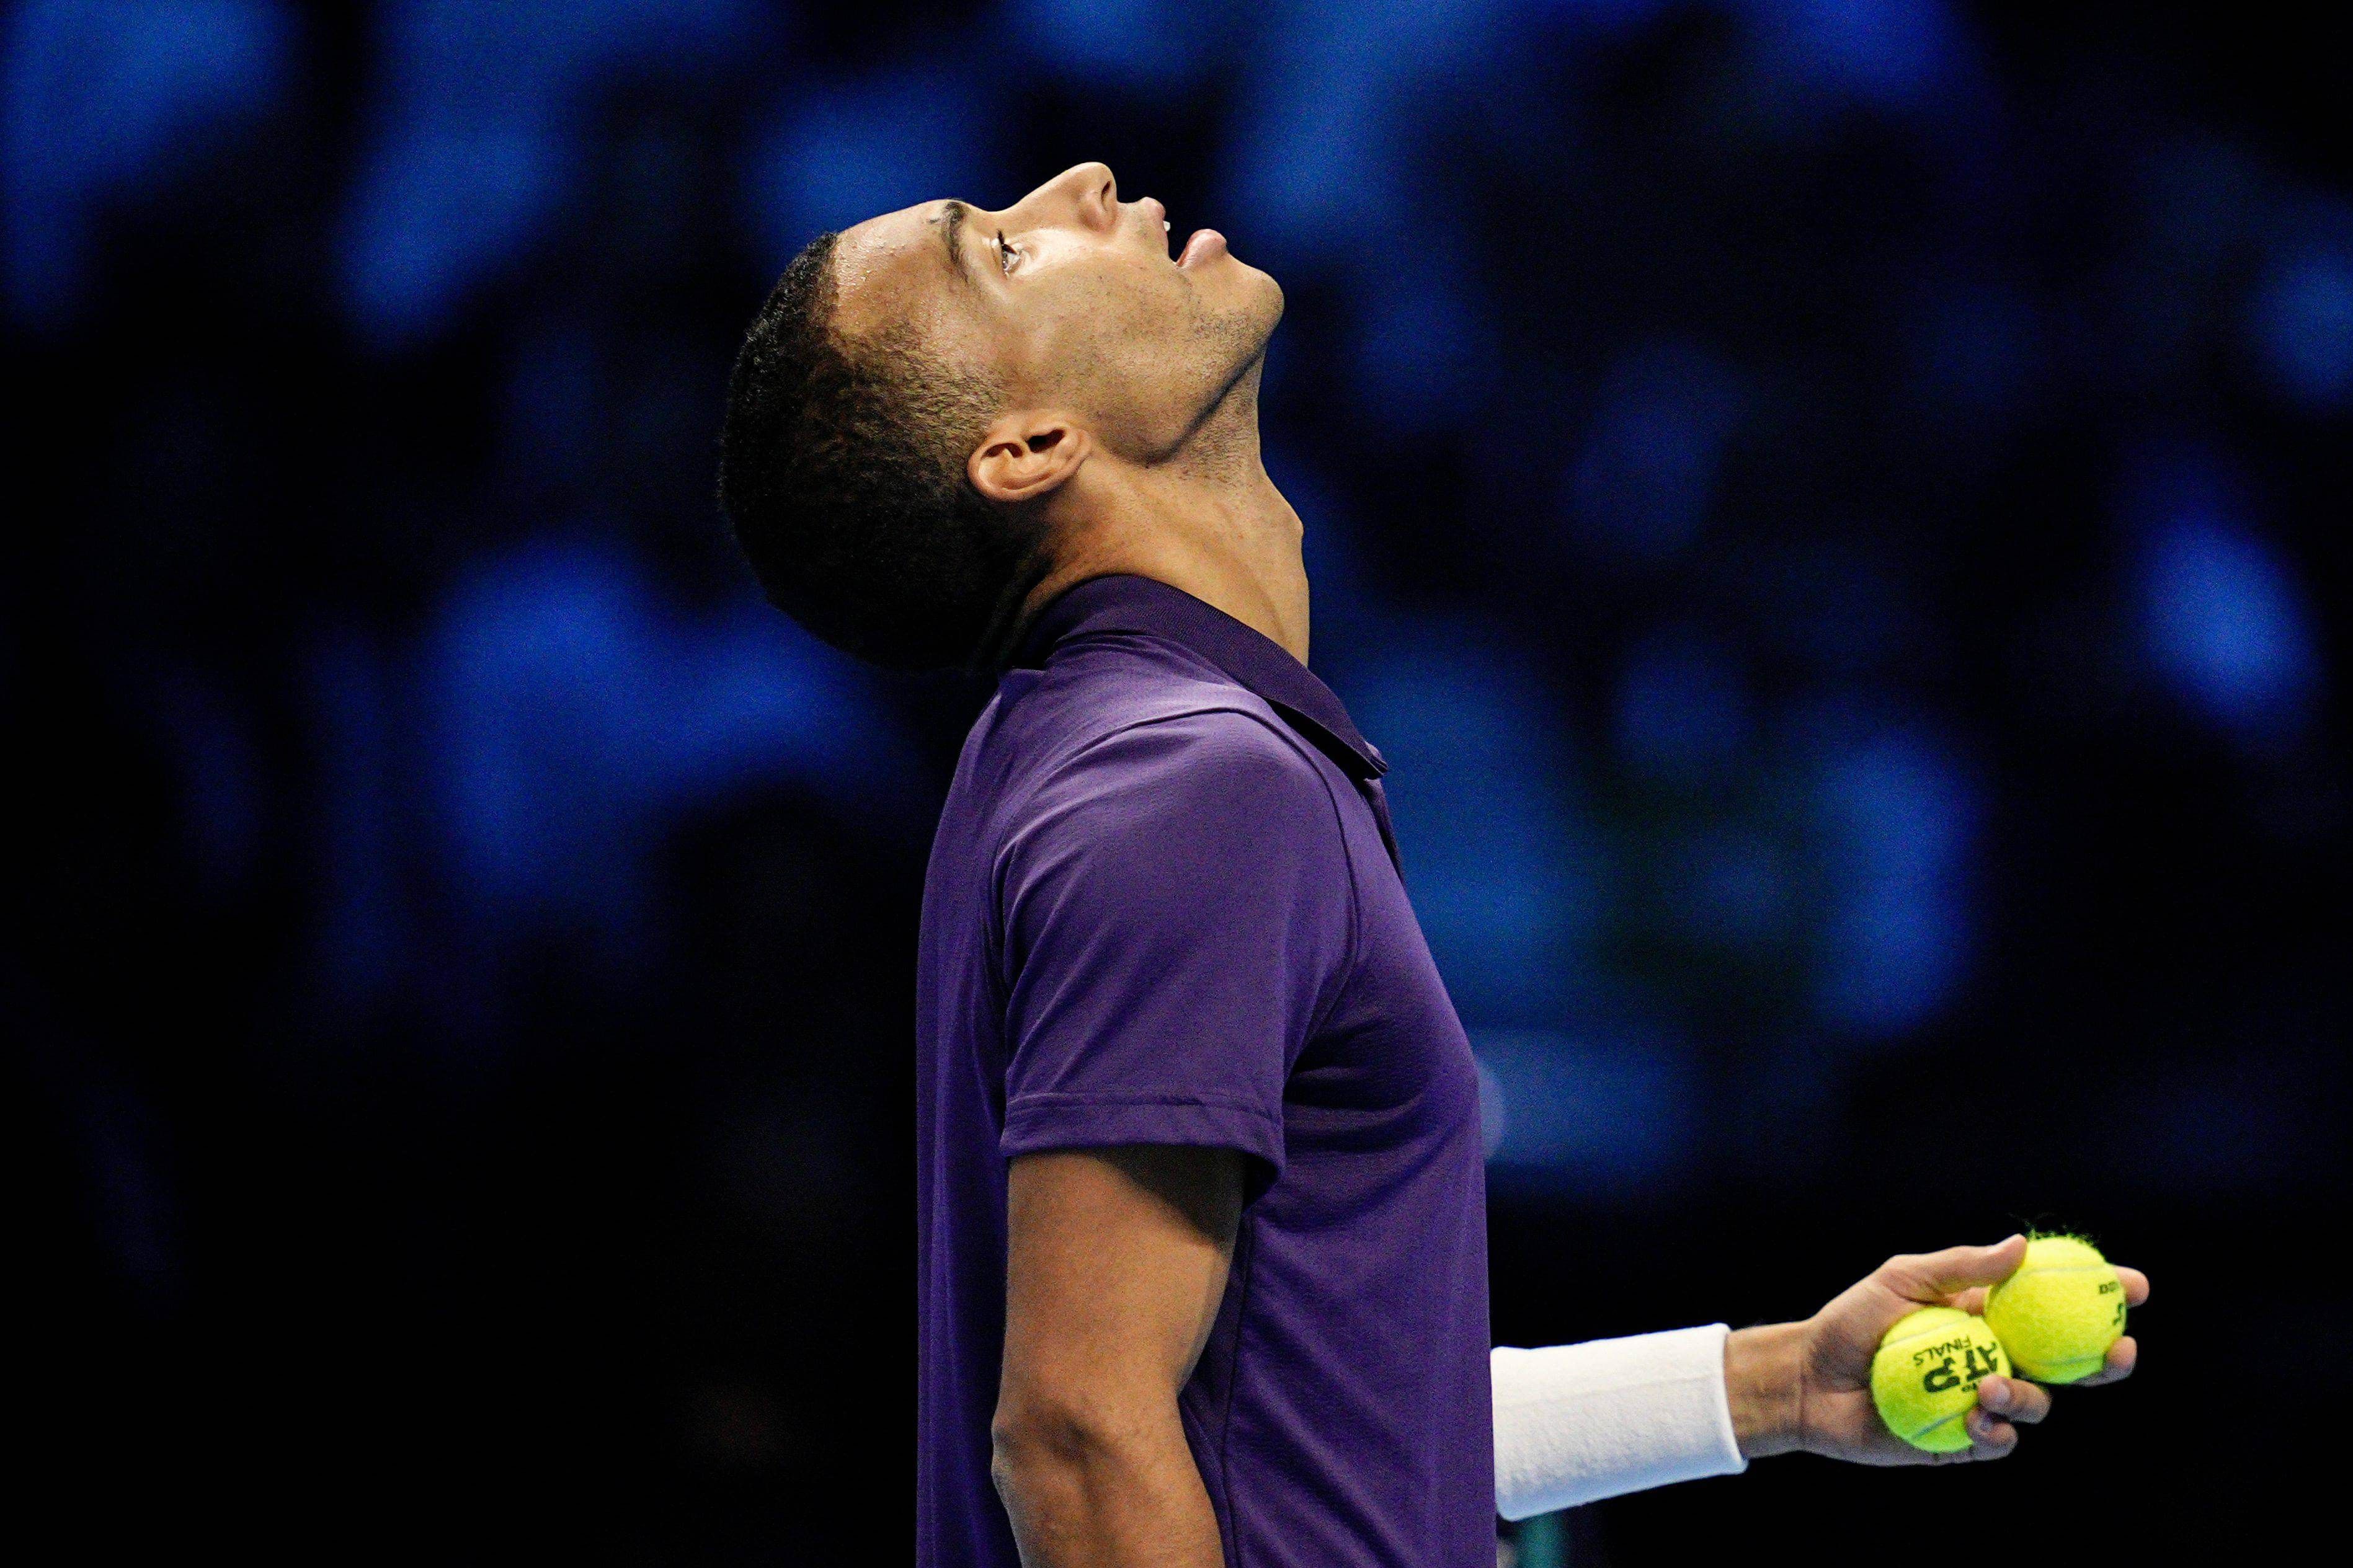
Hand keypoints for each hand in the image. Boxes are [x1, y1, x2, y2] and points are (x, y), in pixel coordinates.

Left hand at [1725, 1235, 2149, 1465]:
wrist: (1807, 1378)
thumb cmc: (1850, 1321)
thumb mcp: (1900, 1279)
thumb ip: (1960, 1266)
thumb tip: (2021, 1246)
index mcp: (1988, 1316)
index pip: (2056, 1305)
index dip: (2101, 1297)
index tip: (2133, 1287)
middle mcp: (1995, 1358)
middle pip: (2069, 1364)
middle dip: (2106, 1361)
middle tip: (2117, 1353)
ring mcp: (1982, 1400)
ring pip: (2038, 1404)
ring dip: (2029, 1398)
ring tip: (1989, 1386)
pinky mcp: (1962, 1441)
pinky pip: (2000, 1441)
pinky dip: (1997, 1432)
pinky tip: (1978, 1420)